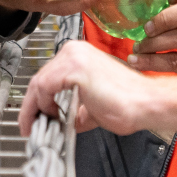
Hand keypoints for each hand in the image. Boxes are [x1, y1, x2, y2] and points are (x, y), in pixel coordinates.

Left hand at [19, 40, 159, 135]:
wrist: (146, 103)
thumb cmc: (128, 103)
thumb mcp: (91, 107)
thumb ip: (72, 110)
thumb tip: (58, 121)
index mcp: (79, 55)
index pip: (47, 77)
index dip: (36, 101)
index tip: (34, 119)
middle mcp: (74, 50)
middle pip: (39, 79)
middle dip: (31, 107)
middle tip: (30, 126)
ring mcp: (73, 57)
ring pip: (38, 84)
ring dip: (34, 109)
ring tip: (39, 126)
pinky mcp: (74, 68)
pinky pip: (44, 88)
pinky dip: (42, 106)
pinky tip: (52, 118)